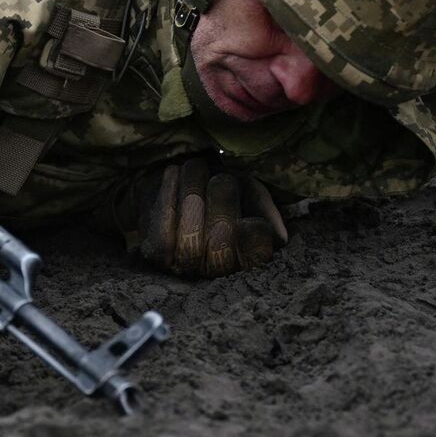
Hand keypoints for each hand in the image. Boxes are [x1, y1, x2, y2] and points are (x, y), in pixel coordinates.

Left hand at [136, 156, 288, 277]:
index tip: (248, 219)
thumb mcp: (249, 190)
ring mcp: (185, 265)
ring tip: (196, 167)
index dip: (252, 242)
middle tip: (222, 178)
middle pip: (220, 252)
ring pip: (190, 242)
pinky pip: (163, 236)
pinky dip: (168, 198)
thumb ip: (264, 208)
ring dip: (193, 194)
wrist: (176, 178)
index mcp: (246, 256)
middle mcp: (216, 270)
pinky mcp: (157, 254)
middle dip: (222, 209)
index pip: (255, 258)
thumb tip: (279, 238)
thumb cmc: (219, 186)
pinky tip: (174, 173)